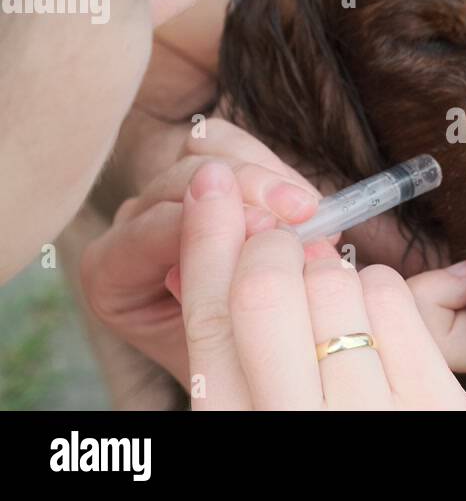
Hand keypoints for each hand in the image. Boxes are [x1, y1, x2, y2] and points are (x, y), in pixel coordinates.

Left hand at [80, 118, 324, 382]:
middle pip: (179, 180)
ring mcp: (165, 198)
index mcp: (112, 279)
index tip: (269, 230)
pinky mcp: (203, 178)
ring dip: (264, 173)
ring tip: (312, 209)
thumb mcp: (225, 343)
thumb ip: (234, 292)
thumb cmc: (229, 362)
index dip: (212, 223)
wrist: (245, 361)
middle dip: (246, 189)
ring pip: (204, 151)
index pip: (151, 230)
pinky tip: (306, 203)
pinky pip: (227, 143)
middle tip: (302, 212)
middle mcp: (131, 231)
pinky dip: (271, 165)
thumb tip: (281, 239)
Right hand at [178, 162, 465, 409]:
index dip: (206, 239)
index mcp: (236, 433)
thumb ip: (229, 347)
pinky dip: (375, 286)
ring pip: (334, 283)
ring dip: (327, 267)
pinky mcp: (440, 407)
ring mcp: (376, 420)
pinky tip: (368, 311)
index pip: (209, 319)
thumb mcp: (255, 410)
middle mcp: (300, 430)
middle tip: (278, 239)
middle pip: (265, 289)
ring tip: (328, 294)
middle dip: (268, 243)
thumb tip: (212, 245)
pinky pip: (393, 299)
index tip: (212, 187)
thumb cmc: (319, 430)